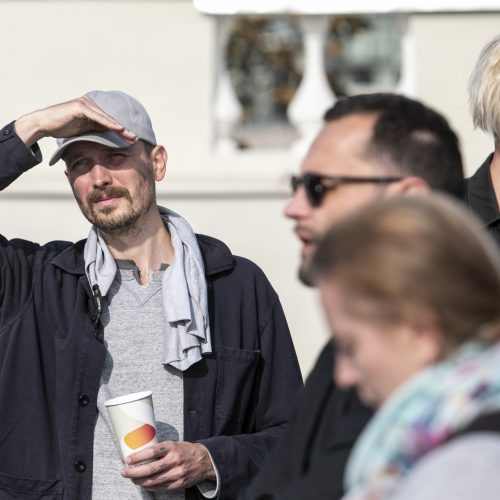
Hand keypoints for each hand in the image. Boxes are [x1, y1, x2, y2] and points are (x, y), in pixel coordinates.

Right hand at [13, 96, 136, 146]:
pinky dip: (108, 123)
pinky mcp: (80, 107)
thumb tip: (110, 140)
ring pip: (106, 118)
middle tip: (136, 138)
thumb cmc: (63, 128)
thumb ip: (96, 131)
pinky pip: (98, 116)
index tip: (133, 140)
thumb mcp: (84, 131)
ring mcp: (86, 104)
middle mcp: (90, 105)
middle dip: (124, 130)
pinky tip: (118, 129)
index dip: (122, 131)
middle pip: (111, 119)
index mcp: (92, 111)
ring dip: (119, 127)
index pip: (110, 122)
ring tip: (130, 135)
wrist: (44, 124)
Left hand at [120, 441, 215, 491]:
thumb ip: (160, 449)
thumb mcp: (174, 444)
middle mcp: (174, 460)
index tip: (128, 459)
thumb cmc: (185, 450)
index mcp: (172, 447)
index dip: (138, 457)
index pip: (151, 451)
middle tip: (124, 472)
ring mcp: (177, 473)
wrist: (204, 460)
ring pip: (153, 481)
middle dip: (134, 472)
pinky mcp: (179, 484)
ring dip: (139, 481)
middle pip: (150, 469)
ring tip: (132, 479)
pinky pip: (161, 487)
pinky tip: (144, 484)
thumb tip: (141, 454)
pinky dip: (150, 487)